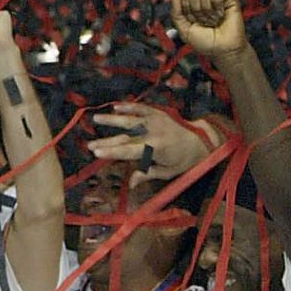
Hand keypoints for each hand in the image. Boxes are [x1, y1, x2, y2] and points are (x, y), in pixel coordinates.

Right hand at [87, 102, 215, 179]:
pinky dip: (130, 106)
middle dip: (106, 141)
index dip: (112, 152)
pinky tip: (116, 106)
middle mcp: (154, 132)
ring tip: (96, 119)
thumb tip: (131, 184)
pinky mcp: (158, 113)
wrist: (200, 141)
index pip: (129, 151)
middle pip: (126, 137)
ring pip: (130, 120)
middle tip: (89, 145)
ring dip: (112, 119)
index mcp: (156, 148)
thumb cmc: (183, 160)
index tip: (97, 153)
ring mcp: (156, 121)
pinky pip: (142, 108)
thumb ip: (148, 174)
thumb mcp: (167, 172)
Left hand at [168, 0, 246, 57]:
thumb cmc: (205, 43)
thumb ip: (176, 14)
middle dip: (196, 8)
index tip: (193, 21)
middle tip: (204, 21)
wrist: (223, 50)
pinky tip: (221, 14)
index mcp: (192, 5)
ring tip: (213, 19)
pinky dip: (217, 3)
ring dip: (207, 8)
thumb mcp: (184, 30)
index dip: (186, 7)